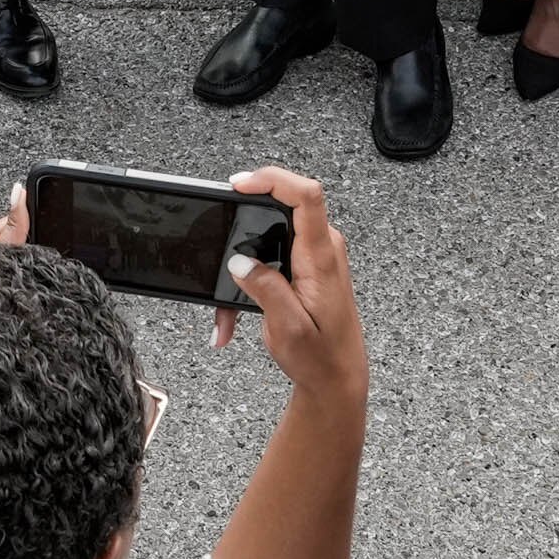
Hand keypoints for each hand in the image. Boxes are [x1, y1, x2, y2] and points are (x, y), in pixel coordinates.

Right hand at [215, 166, 365, 404]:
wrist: (338, 379)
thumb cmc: (321, 358)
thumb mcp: (287, 328)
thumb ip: (265, 289)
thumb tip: (240, 261)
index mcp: (321, 258)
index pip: (306, 196)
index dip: (272, 179)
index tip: (239, 185)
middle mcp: (323, 249)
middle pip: (284, 205)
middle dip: (245, 221)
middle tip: (220, 241)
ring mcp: (317, 256)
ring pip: (271, 235)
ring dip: (244, 263)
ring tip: (227, 309)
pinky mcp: (309, 266)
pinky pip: (274, 255)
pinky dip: (251, 279)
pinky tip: (236, 314)